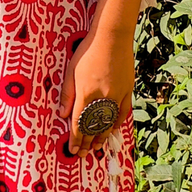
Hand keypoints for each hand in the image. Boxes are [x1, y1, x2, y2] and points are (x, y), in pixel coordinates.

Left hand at [58, 34, 133, 157]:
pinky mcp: (127, 90)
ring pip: (109, 122)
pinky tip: (111, 130)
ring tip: (96, 147)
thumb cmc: (88, 51)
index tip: (73, 150)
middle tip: (83, 154)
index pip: (79, 123)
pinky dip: (116, 122)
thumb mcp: (71, 70)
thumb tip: (64, 114)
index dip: (76, 139)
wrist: (113, 37)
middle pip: (94, 126)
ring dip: (102, 136)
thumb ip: (68, 94)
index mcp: (86, 93)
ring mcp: (117, 95)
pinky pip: (122, 112)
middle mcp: (102, 97)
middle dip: (87, 142)